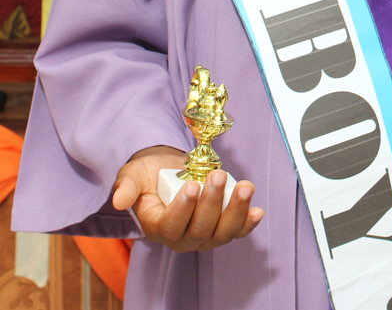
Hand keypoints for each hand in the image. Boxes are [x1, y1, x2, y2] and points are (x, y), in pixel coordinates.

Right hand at [112, 145, 262, 252]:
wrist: (170, 169)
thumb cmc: (150, 174)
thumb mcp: (133, 175)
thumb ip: (127, 187)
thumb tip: (118, 201)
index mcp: (157, 227)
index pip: (171, 227)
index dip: (183, 209)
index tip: (191, 186)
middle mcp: (181, 238)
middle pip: (199, 230)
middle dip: (212, 203)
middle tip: (218, 176)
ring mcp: (204, 235)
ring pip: (221, 233)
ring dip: (235, 211)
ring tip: (245, 187)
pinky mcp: (222, 226)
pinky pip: (237, 231)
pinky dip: (248, 224)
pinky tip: (257, 211)